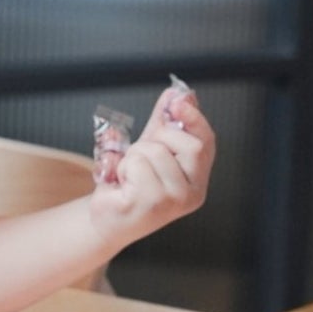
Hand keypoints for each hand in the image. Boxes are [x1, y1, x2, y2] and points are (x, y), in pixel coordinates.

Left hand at [88, 87, 214, 247]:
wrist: (106, 218)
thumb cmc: (130, 184)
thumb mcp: (150, 148)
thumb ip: (165, 122)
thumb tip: (179, 93)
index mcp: (197, 180)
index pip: (206, 143)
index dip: (195, 119)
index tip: (178, 102)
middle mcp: (192, 194)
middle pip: (188, 145)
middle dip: (159, 139)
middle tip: (141, 154)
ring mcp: (173, 202)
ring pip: (157, 151)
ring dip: (134, 155)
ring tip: (129, 174)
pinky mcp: (150, 205)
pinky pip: (138, 164)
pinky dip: (123, 166)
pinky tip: (121, 183)